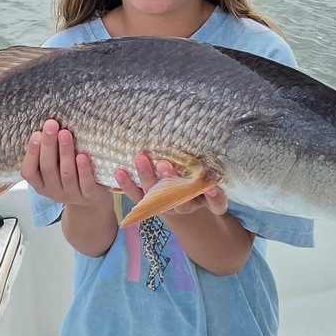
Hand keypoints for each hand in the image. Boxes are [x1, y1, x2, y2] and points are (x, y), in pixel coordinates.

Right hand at [20, 119, 111, 207]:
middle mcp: (53, 191)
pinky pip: (85, 183)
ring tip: (65, 134)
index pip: (29, 171)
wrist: (92, 193)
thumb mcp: (55, 165)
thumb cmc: (70, 172)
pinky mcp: (89, 195)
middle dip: (49, 145)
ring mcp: (71, 195)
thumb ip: (50, 151)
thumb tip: (47, 125)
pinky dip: (83, 170)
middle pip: (48, 168)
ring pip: (66, 174)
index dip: (31, 153)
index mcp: (40, 183)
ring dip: (65, 152)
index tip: (36, 133)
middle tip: (51, 125)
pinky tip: (82, 156)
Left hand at [114, 154, 229, 218]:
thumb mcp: (205, 170)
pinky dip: (127, 184)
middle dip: (171, 181)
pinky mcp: (148, 204)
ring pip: (156, 198)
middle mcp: (187, 205)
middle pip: (181, 201)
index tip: (213, 188)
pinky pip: (136, 196)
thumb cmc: (196, 176)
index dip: (215, 197)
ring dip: (147, 177)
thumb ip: (207, 160)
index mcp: (206, 200)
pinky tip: (119, 171)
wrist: (179, 198)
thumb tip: (205, 129)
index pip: (216, 204)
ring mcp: (166, 206)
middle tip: (164, 163)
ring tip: (140, 158)